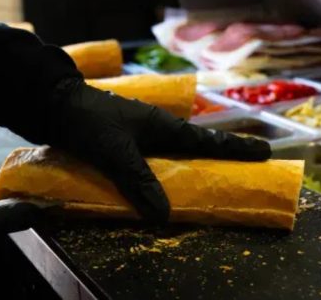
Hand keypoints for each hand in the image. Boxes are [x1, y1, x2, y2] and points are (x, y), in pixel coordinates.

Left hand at [56, 81, 271, 222]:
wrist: (54, 105)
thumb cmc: (88, 122)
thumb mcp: (115, 152)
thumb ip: (139, 181)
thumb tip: (163, 215)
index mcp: (162, 125)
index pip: (207, 141)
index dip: (236, 148)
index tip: (265, 152)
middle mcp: (156, 129)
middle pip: (197, 146)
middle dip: (222, 156)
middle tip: (247, 165)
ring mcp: (140, 134)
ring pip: (176, 152)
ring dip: (194, 162)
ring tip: (213, 176)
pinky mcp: (124, 142)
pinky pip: (155, 158)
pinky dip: (166, 169)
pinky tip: (165, 181)